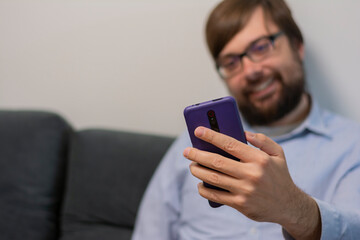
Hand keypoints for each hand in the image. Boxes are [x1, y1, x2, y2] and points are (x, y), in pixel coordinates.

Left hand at [183, 127, 320, 239]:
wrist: (288, 206)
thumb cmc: (280, 176)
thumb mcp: (278, 154)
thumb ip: (262, 141)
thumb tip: (244, 133)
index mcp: (259, 159)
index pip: (230, 144)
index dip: (211, 136)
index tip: (198, 131)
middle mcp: (251, 174)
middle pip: (217, 161)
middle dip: (197, 155)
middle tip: (187, 151)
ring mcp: (245, 190)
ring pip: (213, 178)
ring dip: (198, 171)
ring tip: (192, 166)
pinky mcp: (240, 205)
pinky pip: (216, 196)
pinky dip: (205, 189)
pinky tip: (200, 184)